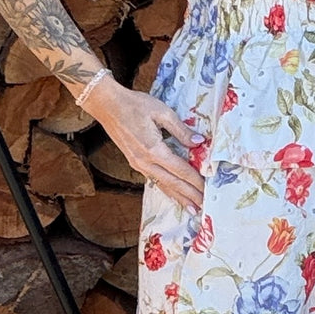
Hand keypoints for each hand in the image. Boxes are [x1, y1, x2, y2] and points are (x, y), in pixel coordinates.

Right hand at [84, 76, 204, 212]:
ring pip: (162, 185)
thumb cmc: (134, 104)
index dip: (195, 181)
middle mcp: (145, 161)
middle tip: (203, 207)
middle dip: (189, 195)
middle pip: (172, 183)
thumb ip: (181, 130)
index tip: (207, 189)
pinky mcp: (134, 162)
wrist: (107, 105)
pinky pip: (154, 180)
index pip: (180, 169)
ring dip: (178, 197)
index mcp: (153, 149)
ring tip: (191, 208)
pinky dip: (166, 189)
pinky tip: (172, 194)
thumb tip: (199, 142)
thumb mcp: (162, 112)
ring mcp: (138, 163)